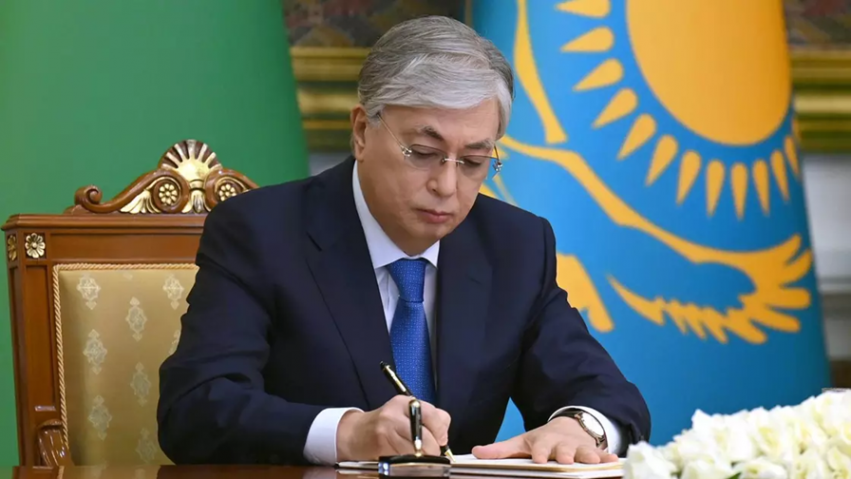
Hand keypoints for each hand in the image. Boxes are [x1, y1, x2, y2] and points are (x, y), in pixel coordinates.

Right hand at [336, 395, 451, 460]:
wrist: (356, 434)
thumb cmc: (387, 425)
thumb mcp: (407, 414)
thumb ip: (430, 419)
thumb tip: (443, 437)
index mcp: (406, 402)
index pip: (433, 414)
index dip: (440, 431)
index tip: (441, 440)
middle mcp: (395, 413)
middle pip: (426, 438)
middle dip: (432, 450)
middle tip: (429, 453)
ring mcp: (386, 430)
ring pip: (416, 451)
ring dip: (421, 459)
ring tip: (417, 457)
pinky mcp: (381, 446)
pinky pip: (404, 459)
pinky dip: (408, 463)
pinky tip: (404, 459)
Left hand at [472, 417, 617, 463]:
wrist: (569, 427)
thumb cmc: (542, 440)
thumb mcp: (521, 443)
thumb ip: (500, 450)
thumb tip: (476, 453)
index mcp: (544, 442)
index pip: (541, 448)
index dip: (541, 453)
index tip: (539, 459)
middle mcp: (563, 445)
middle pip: (565, 450)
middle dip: (565, 455)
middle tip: (566, 461)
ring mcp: (580, 448)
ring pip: (585, 453)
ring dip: (589, 457)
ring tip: (592, 463)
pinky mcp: (594, 452)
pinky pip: (603, 456)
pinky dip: (608, 459)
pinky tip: (615, 462)